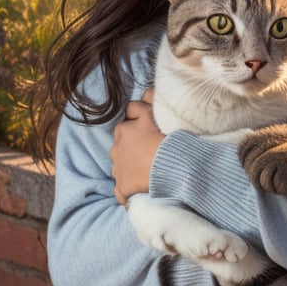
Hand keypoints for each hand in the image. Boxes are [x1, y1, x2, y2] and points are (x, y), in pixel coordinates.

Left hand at [111, 92, 161, 206]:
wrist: (170, 167)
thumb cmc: (165, 139)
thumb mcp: (154, 115)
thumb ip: (143, 105)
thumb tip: (142, 93)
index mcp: (124, 130)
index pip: (127, 123)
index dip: (139, 127)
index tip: (149, 132)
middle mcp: (116, 148)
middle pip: (122, 145)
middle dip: (132, 148)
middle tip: (150, 152)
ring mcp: (118, 170)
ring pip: (121, 166)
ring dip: (131, 168)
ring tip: (148, 171)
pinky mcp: (122, 188)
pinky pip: (122, 192)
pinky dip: (129, 191)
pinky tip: (140, 191)